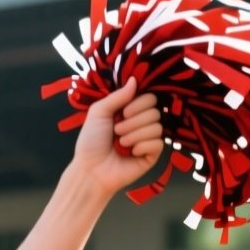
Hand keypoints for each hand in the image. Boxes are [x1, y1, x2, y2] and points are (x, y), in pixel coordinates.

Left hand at [70, 77, 164, 194]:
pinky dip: (142, 146)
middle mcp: (141, 123)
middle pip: (155, 111)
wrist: (90, 170)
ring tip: (121, 144)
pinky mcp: (152, 155)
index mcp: (131, 111)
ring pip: (157, 127)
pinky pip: (158, 143)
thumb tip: (135, 80)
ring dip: (135, 135)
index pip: (149, 98)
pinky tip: (131, 153)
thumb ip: (117, 96)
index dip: (138, 104)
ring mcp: (148, 139)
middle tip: (117, 131)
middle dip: (133, 121)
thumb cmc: (91, 141)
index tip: (123, 112)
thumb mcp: (99, 113)